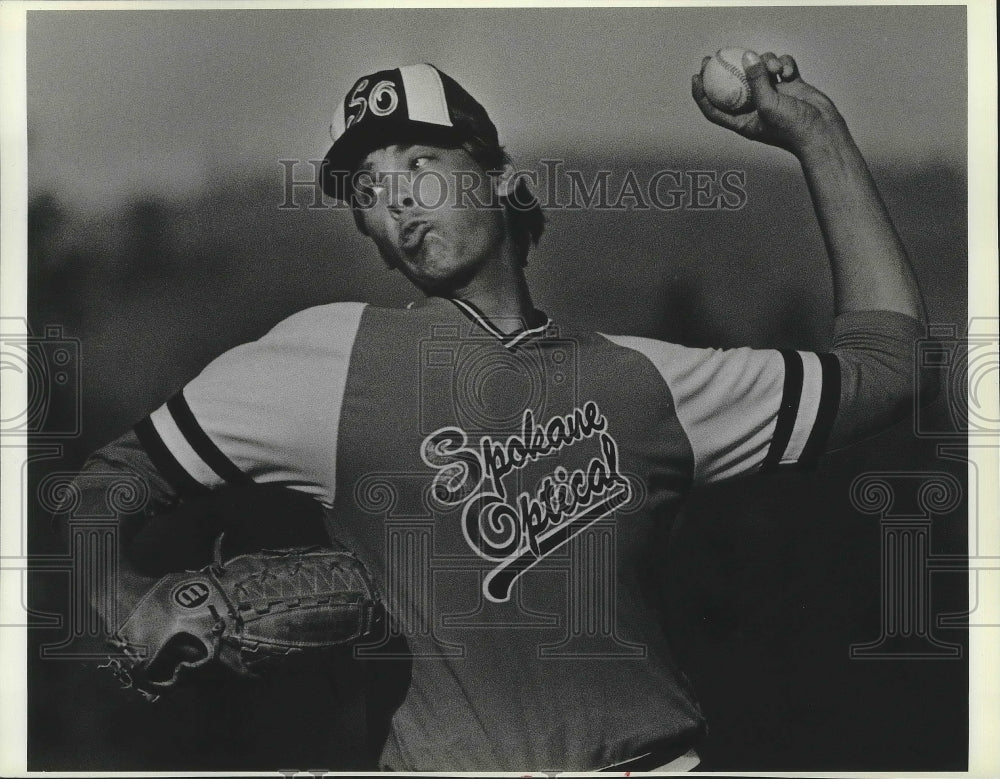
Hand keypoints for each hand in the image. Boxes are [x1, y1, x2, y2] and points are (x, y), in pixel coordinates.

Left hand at [692, 51, 849, 155]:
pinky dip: (784, 64)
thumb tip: (747, 55)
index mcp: (743, 120)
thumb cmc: (791, 127)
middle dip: (725, 68)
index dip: (702, 94)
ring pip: (760, 69)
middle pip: (734, 84)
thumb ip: (756, 80)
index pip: (715, 108)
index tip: (696, 76)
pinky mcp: (789, 86)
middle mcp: (755, 107)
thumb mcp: (768, 104)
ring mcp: (773, 95)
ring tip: (776, 68)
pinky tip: (788, 71)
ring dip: (766, 62)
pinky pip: (780, 67)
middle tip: (715, 55)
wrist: (822, 132)